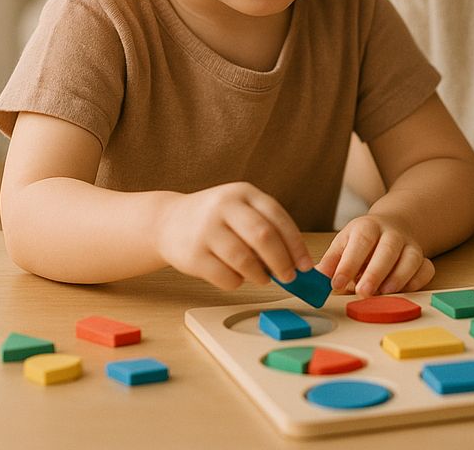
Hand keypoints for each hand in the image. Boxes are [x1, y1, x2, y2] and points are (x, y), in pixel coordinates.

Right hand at [155, 182, 312, 289]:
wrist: (168, 221)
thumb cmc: (216, 219)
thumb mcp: (240, 209)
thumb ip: (266, 228)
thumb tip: (296, 263)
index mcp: (243, 192)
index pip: (277, 217)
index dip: (295, 244)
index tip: (305, 265)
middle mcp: (224, 206)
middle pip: (263, 236)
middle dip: (282, 261)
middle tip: (290, 277)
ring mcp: (206, 230)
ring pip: (244, 259)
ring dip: (260, 275)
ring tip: (263, 278)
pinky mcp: (192, 255)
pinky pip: (225, 276)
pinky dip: (237, 282)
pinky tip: (237, 277)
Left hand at [318, 214, 434, 296]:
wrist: (393, 225)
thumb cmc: (362, 240)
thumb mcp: (343, 243)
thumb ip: (331, 262)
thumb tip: (313, 279)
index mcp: (368, 226)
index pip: (361, 241)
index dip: (348, 263)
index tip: (336, 284)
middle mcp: (392, 233)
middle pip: (388, 249)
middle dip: (375, 272)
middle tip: (362, 292)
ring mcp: (410, 245)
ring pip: (411, 258)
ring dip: (398, 277)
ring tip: (383, 293)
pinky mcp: (423, 258)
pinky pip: (426, 269)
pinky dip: (417, 281)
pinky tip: (404, 291)